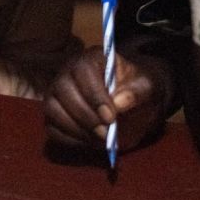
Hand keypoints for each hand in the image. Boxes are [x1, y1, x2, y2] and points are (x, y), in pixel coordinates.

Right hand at [43, 42, 170, 153]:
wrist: (131, 105)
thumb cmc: (137, 91)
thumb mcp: (147, 88)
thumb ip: (136, 92)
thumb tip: (119, 103)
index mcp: (92, 58)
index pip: (83, 70)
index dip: (94, 94)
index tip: (110, 117)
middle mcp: (69, 71)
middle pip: (63, 89)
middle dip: (84, 115)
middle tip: (106, 134)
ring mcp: (57, 92)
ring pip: (52, 108)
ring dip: (75, 128)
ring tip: (100, 138)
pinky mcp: (54, 113)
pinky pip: (52, 127)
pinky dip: (69, 139)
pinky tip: (89, 142)